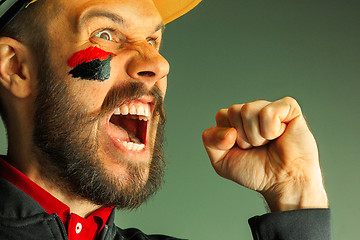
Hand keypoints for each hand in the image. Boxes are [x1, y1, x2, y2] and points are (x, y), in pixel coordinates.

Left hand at [202, 97, 327, 211]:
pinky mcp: (289, 108)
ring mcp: (270, 108)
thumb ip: (210, 140)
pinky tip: (280, 135)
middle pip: (234, 111)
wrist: (283, 183)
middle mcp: (253, 111)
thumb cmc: (256, 171)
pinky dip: (271, 130)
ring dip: (257, 136)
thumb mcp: (221, 161)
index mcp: (237, 120)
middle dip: (243, 137)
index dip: (227, 137)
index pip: (222, 115)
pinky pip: (268, 112)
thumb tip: (228, 131)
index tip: (241, 149)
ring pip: (248, 110)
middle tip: (257, 147)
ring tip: (268, 143)